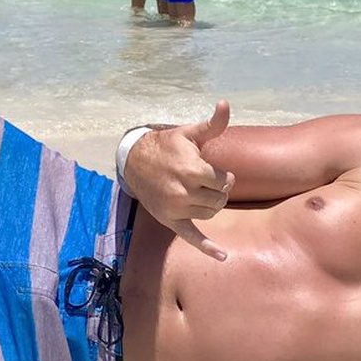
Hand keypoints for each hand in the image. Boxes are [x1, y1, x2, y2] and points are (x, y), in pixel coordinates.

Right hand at [125, 101, 235, 259]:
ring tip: (200, 192)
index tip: (215, 171)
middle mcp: (184, 191)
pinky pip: (192, 237)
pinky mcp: (170, 220)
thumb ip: (212, 124)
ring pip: (210, 214)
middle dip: (217, 190)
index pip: (224, 182)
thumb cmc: (167, 146)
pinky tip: (223, 256)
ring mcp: (176, 208)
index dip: (223, 176)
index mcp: (192, 170)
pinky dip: (208, 248)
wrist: (135, 162)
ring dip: (210, 204)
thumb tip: (225, 104)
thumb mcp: (189, 134)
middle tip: (207, 181)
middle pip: (220, 199)